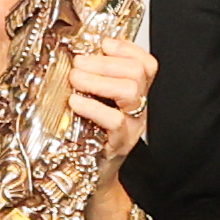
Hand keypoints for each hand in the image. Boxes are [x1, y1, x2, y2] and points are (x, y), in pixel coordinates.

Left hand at [66, 33, 154, 184]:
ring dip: (98, 79)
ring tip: (75, 79)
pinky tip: (75, 102)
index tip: (102, 44)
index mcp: (136, 93)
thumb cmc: (92, 136)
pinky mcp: (120, 143)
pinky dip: (92, 107)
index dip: (126, 48)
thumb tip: (73, 53)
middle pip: (137, 72)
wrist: (95, 175)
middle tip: (78, 63)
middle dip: (104, 62)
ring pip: (130, 90)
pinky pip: (114, 120)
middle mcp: (139, 107)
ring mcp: (133, 125)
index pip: (146, 63)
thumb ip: (93, 80)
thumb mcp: (96, 103)